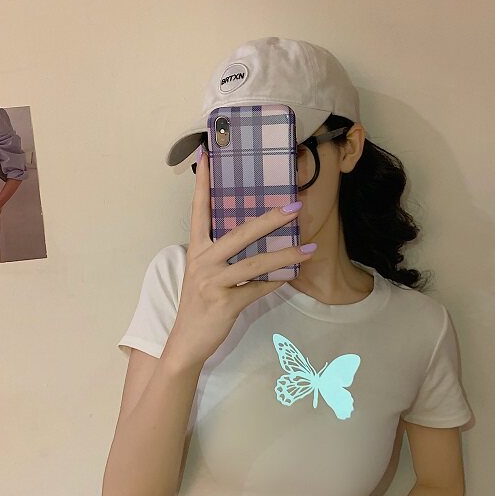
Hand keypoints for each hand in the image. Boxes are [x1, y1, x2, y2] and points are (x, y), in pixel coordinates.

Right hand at [169, 148, 314, 366]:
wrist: (186, 341)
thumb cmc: (200, 304)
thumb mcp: (205, 274)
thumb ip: (223, 255)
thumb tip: (256, 239)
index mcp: (196, 250)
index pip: (199, 210)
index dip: (203, 183)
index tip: (209, 154)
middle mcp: (202, 262)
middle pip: (239, 233)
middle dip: (270, 219)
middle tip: (295, 206)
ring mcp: (212, 283)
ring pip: (254, 263)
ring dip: (285, 256)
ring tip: (308, 249)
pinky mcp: (224, 304)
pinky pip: (256, 289)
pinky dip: (275, 284)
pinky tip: (291, 279)